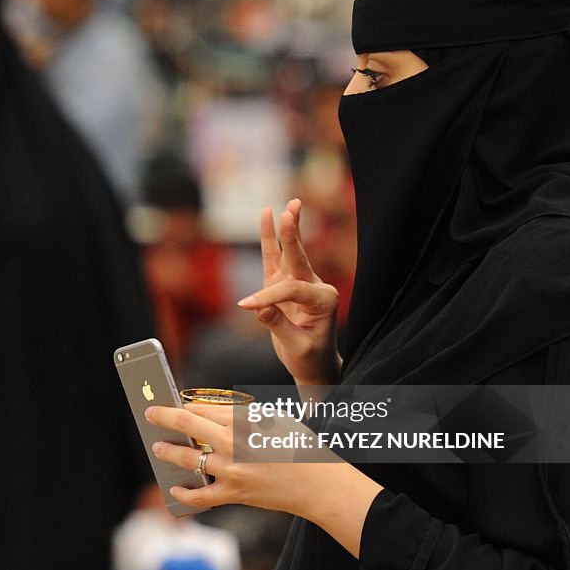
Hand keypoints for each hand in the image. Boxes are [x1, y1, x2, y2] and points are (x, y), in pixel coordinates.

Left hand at [147, 403, 380, 557]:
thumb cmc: (299, 446)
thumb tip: (208, 414)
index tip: (172, 401)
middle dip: (163, 416)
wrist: (320, 484)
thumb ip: (240, 416)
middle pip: (186, 424)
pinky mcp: (235, 494)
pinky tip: (176, 488)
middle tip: (150, 413)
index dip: (184, 403)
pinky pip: (201, 496)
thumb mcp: (272, 419)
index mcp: (244, 418)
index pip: (202, 406)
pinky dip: (185, 493)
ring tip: (158, 448)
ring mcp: (232, 469)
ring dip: (168, 451)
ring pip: (188, 458)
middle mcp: (233, 442)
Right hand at [238, 199, 341, 385]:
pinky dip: (271, 239)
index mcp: (324, 300)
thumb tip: (256, 307)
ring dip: (288, 229)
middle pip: (300, 257)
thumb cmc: (309, 358)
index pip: (290, 289)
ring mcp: (300, 283)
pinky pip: (275, 259)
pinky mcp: (284, 284)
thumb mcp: (297, 347)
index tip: (245, 306)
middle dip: (292, 235)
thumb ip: (278, 325)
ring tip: (290, 205)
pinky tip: (268, 216)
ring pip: (290, 253)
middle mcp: (315, 287)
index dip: (266, 297)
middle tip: (289, 212)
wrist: (314, 364)